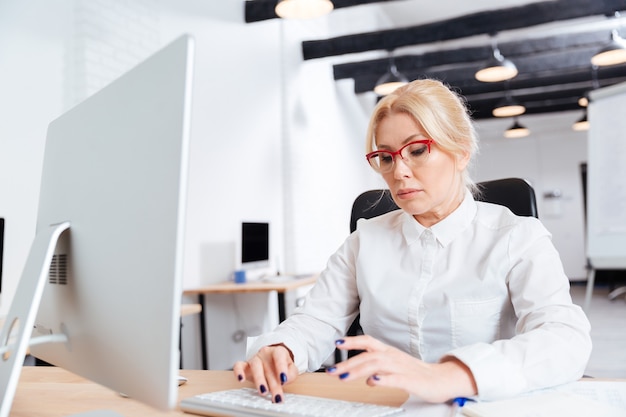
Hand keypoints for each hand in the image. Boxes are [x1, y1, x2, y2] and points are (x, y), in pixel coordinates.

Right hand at [232, 343, 298, 402]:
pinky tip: (241, 379)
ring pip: (255, 366)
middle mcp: (265, 354)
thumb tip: (285, 379)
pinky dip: (238, 372)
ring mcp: (254, 359)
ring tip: (263, 391)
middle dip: (273, 384)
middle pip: (268, 367)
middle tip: (276, 396)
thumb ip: (291, 373)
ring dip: (259, 380)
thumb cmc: (282, 366)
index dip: (281, 367)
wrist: (272, 362)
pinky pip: (239, 365)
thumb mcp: (291, 369)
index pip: (279, 355)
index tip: (284, 379)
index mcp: (277, 352)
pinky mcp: (245, 365)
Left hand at [329, 335, 476, 402]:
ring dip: (358, 370)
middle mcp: (393, 357)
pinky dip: (383, 379)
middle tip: (332, 370)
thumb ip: (379, 368)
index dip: (352, 341)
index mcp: (389, 352)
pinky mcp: (411, 380)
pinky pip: (395, 378)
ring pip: (377, 364)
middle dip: (347, 362)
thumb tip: (365, 376)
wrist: (443, 379)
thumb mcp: (395, 368)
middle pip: (367, 355)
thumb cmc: (418, 373)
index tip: (337, 342)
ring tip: (344, 377)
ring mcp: (401, 367)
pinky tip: (372, 381)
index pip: (368, 341)